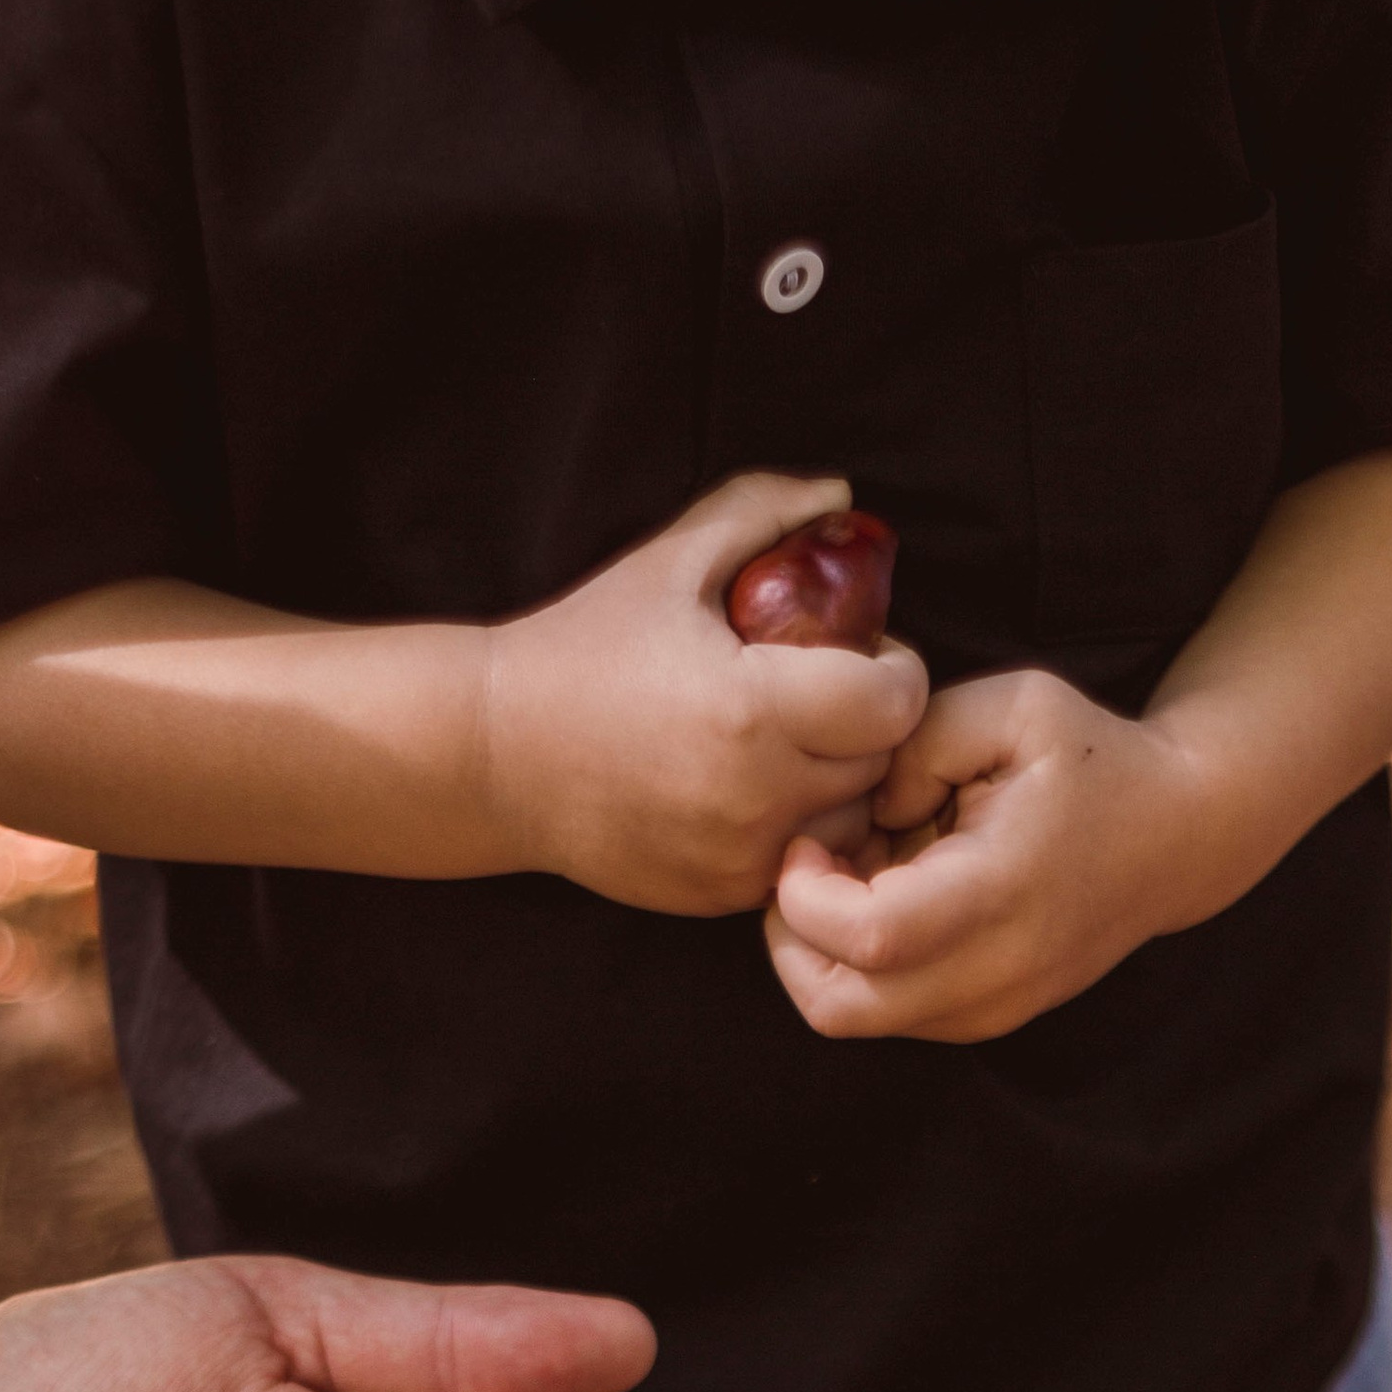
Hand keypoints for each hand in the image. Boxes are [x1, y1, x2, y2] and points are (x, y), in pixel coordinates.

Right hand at [483, 474, 929, 914]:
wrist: (495, 754)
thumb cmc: (584, 648)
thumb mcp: (669, 561)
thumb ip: (761, 513)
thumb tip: (842, 495)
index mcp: (754, 710)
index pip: (896, 702)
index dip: (894, 669)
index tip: (861, 652)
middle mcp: (757, 796)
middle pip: (881, 763)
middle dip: (870, 723)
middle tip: (830, 692)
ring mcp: (741, 857)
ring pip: (852, 823)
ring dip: (844, 783)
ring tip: (798, 745)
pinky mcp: (723, 896)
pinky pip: (805, 863)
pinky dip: (800, 829)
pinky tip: (759, 790)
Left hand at [763, 670, 1214, 1041]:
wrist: (1178, 838)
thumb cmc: (1091, 759)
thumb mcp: (1011, 705)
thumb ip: (917, 742)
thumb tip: (864, 810)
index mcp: (1001, 889)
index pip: (868, 938)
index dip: (803, 897)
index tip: (807, 842)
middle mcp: (998, 969)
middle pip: (839, 1007)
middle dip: (790, 940)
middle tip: (805, 873)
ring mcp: (995, 1007)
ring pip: (854, 1018)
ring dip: (824, 955)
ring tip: (852, 880)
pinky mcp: (987, 1020)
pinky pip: (887, 1014)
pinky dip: (860, 968)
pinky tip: (885, 900)